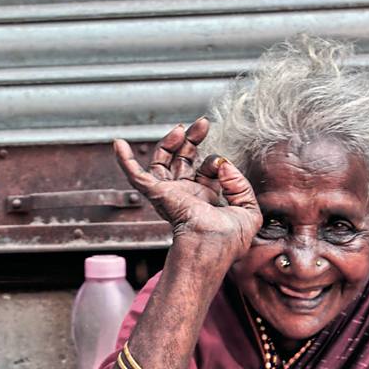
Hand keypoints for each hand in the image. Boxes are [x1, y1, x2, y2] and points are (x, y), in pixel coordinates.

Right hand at [112, 118, 259, 259]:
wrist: (211, 244)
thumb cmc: (230, 239)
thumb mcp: (249, 209)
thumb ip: (241, 184)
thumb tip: (223, 163)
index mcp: (205, 200)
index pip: (206, 171)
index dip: (215, 162)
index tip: (224, 166)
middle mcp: (185, 195)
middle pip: (183, 160)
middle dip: (192, 140)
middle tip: (202, 124)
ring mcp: (169, 193)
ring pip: (162, 161)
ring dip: (170, 141)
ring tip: (182, 128)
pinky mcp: (156, 193)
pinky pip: (135, 175)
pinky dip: (125, 160)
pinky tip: (119, 143)